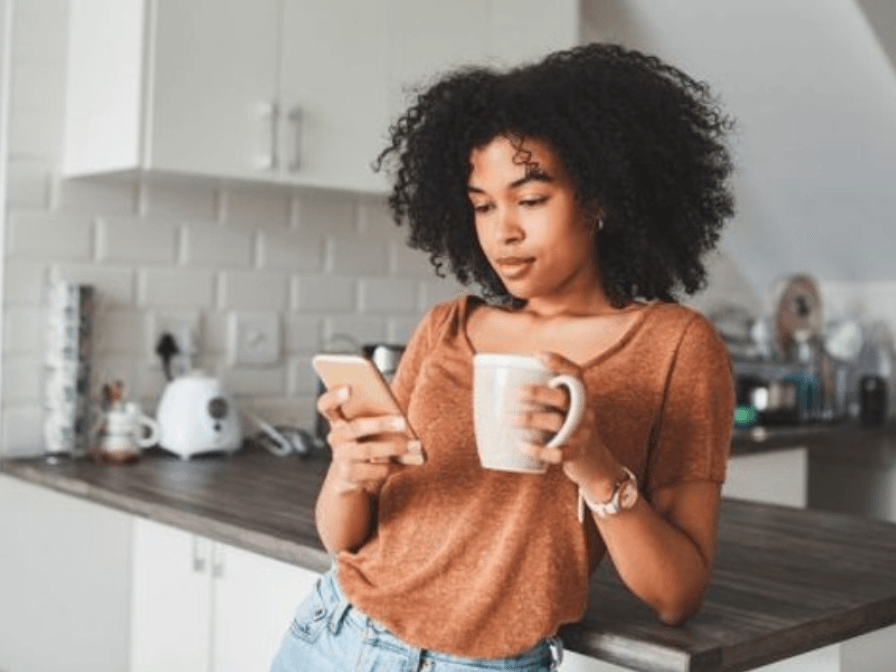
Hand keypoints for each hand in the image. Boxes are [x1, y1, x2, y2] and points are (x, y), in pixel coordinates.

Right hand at [317, 386, 423, 496]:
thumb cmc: (364, 440)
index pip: (326, 405)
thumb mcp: (366, 426)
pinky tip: (410, 461)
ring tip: (416, 445)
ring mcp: (341, 458)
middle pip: (356, 427)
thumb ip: (374, 415)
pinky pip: (377, 469)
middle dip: (381, 424)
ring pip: (369, 451)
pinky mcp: (350, 476)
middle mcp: (335, 438)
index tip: (348, 388)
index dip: (333, 396)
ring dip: (395, 447)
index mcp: (337, 420)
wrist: (350, 476)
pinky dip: (396, 465)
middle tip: (403, 421)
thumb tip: (401, 418)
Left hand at [513, 352, 616, 488]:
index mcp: (581, 396)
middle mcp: (585, 411)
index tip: (537, 356)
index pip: (576, 374)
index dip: (560, 363)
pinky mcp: (577, 454)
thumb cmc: (568, 428)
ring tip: (509, 419)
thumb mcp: (565, 409)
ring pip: (558, 423)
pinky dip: (538, 450)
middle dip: (538, 393)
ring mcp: (583, 433)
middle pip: (564, 398)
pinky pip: (558, 453)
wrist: (594, 461)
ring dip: (531, 419)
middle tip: (515, 393)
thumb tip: (499, 387)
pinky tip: (521, 445)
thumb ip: (545, 398)